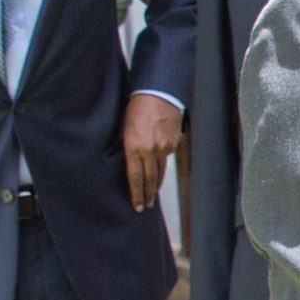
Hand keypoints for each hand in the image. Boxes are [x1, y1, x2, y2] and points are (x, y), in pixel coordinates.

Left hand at [122, 94, 182, 209]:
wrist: (159, 94)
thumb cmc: (137, 107)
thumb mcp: (124, 127)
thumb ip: (125, 145)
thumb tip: (125, 158)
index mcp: (134, 147)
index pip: (135, 178)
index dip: (137, 194)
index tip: (138, 205)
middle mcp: (151, 150)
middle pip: (150, 179)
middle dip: (148, 194)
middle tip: (147, 204)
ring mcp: (165, 147)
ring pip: (161, 169)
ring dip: (157, 181)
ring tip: (154, 191)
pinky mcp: (175, 142)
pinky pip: (168, 155)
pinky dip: (163, 159)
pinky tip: (160, 160)